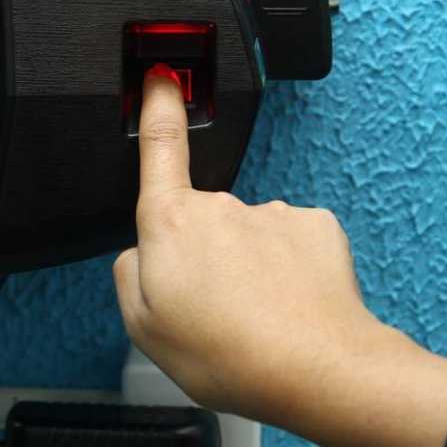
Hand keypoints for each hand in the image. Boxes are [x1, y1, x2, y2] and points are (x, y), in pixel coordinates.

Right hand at [113, 64, 446, 446]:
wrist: (317, 369)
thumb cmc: (230, 356)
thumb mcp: (144, 329)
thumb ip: (129, 277)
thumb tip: (141, 254)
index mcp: (171, 224)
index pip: (160, 147)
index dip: (158, 105)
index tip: (160, 76)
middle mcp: (221, 207)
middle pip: (202, 220)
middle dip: (206, 255)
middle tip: (214, 310)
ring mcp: (272, 213)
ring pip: (249, 236)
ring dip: (250, 268)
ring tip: (256, 319)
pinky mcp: (315, 225)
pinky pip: (291, 242)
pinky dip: (288, 269)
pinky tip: (289, 305)